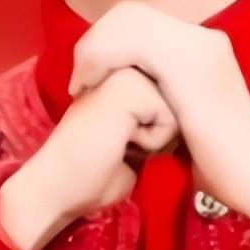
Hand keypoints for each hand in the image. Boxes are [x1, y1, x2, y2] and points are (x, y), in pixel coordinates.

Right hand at [0, 67, 178, 249]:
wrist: (58, 184)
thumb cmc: (93, 172)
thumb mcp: (135, 137)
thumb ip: (157, 117)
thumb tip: (192, 114)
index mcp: (125, 74)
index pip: (175, 100)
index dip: (156, 134)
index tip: (120, 142)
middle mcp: (125, 65)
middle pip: (181, 103)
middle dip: (160, 135)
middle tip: (120, 144)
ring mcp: (125, 71)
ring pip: (178, 110)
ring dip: (156, 139)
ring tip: (121, 143)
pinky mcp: (129, 87)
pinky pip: (170, 120)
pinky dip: (152, 143)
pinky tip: (121, 142)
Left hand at [66, 0, 249, 249]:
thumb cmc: (219, 161)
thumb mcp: (183, 113)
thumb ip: (161, 88)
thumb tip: (126, 78)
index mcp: (204, 44)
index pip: (140, 17)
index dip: (106, 39)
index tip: (90, 77)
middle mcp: (204, 37)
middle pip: (130, 12)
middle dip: (96, 41)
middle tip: (81, 81)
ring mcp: (201, 46)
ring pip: (128, 20)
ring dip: (95, 49)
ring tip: (83, 86)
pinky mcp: (191, 66)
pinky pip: (132, 42)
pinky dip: (102, 59)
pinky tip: (92, 87)